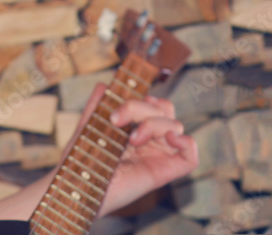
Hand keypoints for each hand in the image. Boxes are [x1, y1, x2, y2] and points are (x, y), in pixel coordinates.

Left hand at [73, 84, 198, 215]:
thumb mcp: (89, 127)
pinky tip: (170, 139)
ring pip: (175, 127)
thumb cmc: (83, 160)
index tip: (118, 111)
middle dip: (143, 109)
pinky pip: (191, 157)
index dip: (143, 100)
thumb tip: (103, 85)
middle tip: (118, 121)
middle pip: (165, 110)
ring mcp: (158, 155)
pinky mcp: (165, 172)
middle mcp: (150, 140)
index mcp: (135, 127)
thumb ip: (96, 106)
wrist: (79, 186)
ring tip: (133, 138)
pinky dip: (187, 143)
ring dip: (155, 124)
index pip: (153, 104)